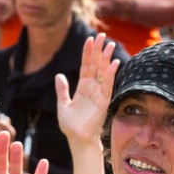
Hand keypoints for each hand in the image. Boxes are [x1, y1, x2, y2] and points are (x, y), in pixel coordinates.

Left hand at [56, 33, 119, 148]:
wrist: (77, 138)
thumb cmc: (70, 125)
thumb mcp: (63, 105)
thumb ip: (62, 90)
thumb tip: (59, 75)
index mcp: (82, 87)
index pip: (86, 66)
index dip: (87, 53)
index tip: (90, 39)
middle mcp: (92, 88)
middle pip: (96, 65)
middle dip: (98, 50)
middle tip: (101, 35)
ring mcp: (98, 93)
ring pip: (103, 72)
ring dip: (106, 58)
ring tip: (109, 44)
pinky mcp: (104, 101)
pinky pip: (108, 85)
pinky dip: (111, 74)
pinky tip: (114, 62)